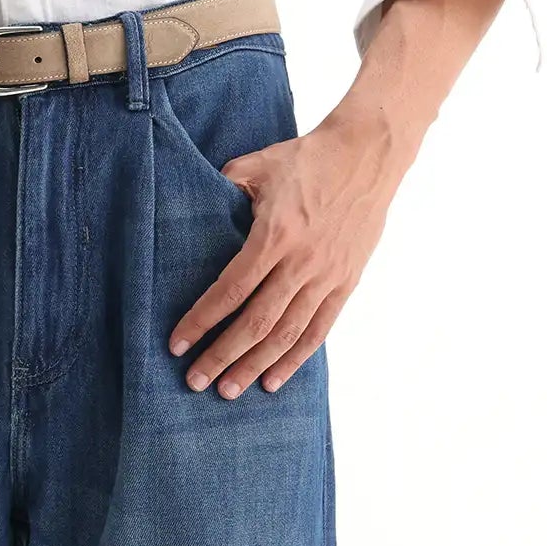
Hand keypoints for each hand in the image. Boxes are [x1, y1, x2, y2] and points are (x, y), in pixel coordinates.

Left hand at [168, 0, 511, 395]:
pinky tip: (273, 381)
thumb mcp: (259, 165)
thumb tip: (195, 206)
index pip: (231, 288)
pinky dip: (295, 359)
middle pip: (256, 322)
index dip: (202, 320)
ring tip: (228, 390)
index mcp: (276, 233)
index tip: (177, 344)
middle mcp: (302, 262)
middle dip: (222, 355)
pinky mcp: (346, 283)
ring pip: (287, 333)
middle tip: (195, 382)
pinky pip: (318, 330)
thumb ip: (225, 188)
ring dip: (255, 365)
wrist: (368, 154)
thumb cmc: (308, 158)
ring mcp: (327, 276)